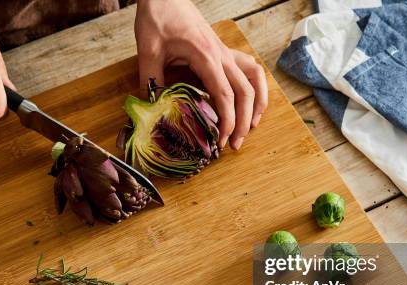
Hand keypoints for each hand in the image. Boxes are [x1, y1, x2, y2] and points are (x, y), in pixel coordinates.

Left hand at [135, 0, 267, 149]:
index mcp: (206, 57)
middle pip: (245, 92)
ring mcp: (226, 52)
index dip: (227, 121)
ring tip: (252, 125)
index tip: (221, 141)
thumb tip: (150, 110)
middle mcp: (222, 56)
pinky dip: (256, 86)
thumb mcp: (148, 51)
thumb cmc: (158, 18)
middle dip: (243, 122)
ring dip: (258, 102)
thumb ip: (150, 80)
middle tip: (234, 145)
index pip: (225, 95)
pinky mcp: (223, 51)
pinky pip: (249, 68)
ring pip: (255, 78)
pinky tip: (251, 100)